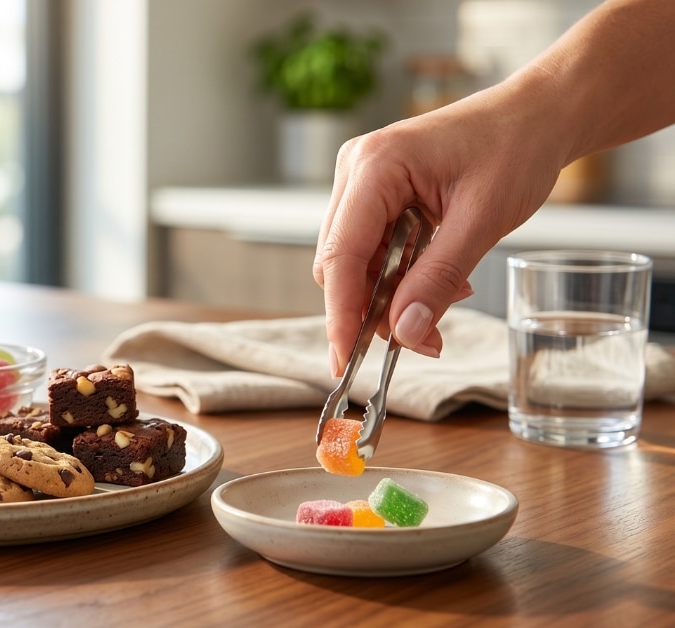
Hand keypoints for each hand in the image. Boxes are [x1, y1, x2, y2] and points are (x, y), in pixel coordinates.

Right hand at [312, 87, 560, 375]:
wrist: (537, 114)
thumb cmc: (515, 149)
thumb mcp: (483, 221)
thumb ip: (438, 279)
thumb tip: (406, 334)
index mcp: (374, 166)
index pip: (340, 255)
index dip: (341, 313)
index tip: (345, 360)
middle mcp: (356, 170)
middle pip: (339, 262)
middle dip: (372, 308)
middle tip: (422, 341)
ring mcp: (362, 180)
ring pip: (355, 261)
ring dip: (391, 293)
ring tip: (446, 301)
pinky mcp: (376, 193)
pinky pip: (373, 248)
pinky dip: (400, 274)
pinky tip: (438, 278)